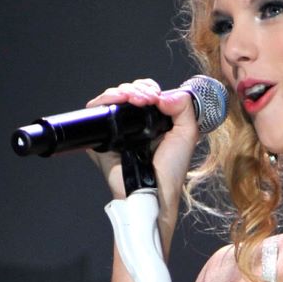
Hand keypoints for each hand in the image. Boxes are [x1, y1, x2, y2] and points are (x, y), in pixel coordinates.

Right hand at [85, 79, 204, 248]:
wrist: (154, 193)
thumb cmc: (170, 172)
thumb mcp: (187, 134)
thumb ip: (184, 107)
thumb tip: (165, 93)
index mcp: (153, 122)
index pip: (145, 93)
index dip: (148, 88)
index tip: (156, 95)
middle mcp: (133, 125)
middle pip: (128, 92)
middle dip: (138, 88)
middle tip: (147, 98)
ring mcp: (116, 131)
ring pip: (112, 98)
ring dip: (124, 91)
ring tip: (136, 99)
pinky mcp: (101, 139)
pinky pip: (96, 111)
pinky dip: (104, 100)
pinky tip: (118, 101)